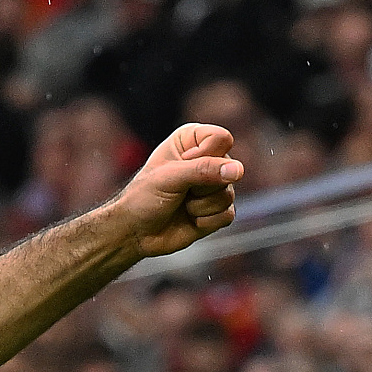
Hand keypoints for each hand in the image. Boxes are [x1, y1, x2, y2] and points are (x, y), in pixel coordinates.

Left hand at [107, 123, 243, 258]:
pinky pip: (227, 215)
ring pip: (228, 194)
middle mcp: (207, 161)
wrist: (134, 232)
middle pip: (229, 169)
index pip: (221, 139)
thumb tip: (238, 170)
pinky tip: (189, 219)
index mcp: (192, 141)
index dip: (204, 156)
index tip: (180, 166)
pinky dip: (206, 221)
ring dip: (200, 206)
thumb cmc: (143, 198)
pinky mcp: (217, 210)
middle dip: (201, 186)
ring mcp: (214, 187)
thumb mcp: (169, 178)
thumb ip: (203, 169)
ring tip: (181, 205)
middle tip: (178, 191)